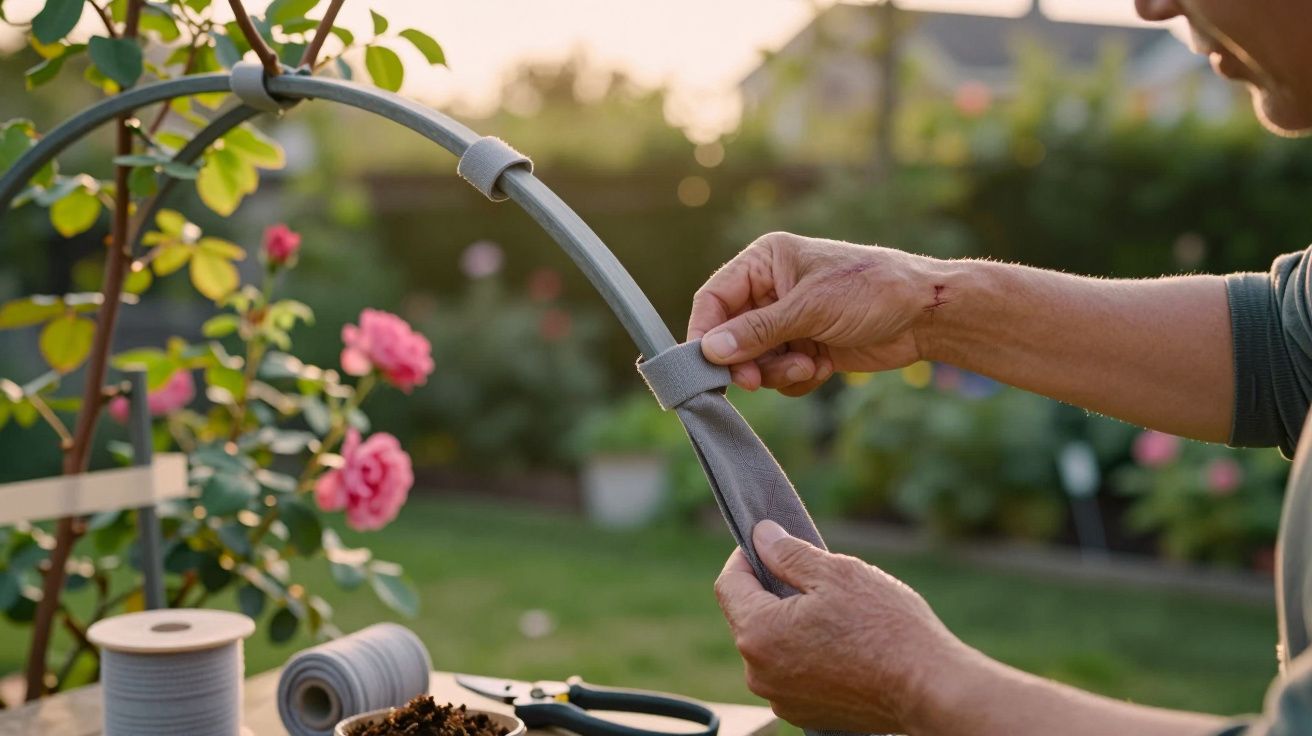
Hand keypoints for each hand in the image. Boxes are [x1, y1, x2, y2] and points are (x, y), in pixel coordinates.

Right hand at [688, 232, 946, 394]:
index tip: (704, 366)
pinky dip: (795, 378)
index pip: (714, 298)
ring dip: (775, 372)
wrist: (925, 315)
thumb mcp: (810, 308)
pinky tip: (821, 369)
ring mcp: (788, 321)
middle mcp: (771, 289)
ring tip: (808, 367)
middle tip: (755, 381)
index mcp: (765, 261)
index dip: (704, 332)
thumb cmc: (871, 291)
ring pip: (754, 360)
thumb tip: (709, 351)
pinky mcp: (805, 347)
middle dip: (746, 360)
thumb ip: (757, 331)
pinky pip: (779, 374)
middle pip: (730, 335)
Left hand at [715, 521, 970, 732]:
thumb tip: (760, 535)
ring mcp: (781, 697)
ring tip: (837, 615)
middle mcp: (759, 672)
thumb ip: (788, 553)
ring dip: (791, 624)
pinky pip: (792, 672)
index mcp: (758, 632)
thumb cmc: (886, 627)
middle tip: (815, 578)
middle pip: (748, 616)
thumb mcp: (836, 573)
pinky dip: (807, 653)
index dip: (746, 557)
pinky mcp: (805, 713)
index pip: (729, 584)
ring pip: (772, 645)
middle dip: (773, 591)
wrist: (929, 688)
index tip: (769, 544)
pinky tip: (843, 644)